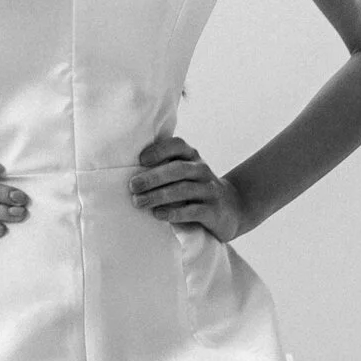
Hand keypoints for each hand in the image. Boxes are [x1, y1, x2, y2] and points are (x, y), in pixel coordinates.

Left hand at [127, 131, 244, 240]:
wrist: (232, 209)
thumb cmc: (196, 189)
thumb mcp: (185, 174)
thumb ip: (164, 168)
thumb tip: (129, 172)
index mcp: (192, 157)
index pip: (178, 145)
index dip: (159, 150)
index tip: (140, 160)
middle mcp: (202, 170)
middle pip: (177, 169)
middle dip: (153, 177)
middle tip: (132, 186)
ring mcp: (210, 190)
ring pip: (183, 189)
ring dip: (158, 196)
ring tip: (139, 202)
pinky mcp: (214, 211)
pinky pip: (193, 211)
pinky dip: (174, 212)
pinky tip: (158, 214)